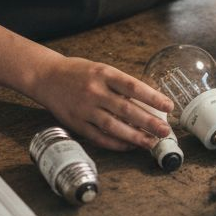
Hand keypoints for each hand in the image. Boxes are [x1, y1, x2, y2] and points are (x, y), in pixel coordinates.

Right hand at [33, 56, 173, 150]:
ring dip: (134, 137)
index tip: (168, 106)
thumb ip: (122, 84)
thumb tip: (150, 100)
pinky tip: (129, 146)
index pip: (133, 86)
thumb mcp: (102, 70)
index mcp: (104, 74)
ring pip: (113, 126)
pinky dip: (116, 143)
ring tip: (151, 142)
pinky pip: (99, 137)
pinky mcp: (76, 123)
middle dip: (148, 122)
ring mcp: (84, 109)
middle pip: (126, 109)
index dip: (152, 97)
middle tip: (165, 131)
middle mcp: (94, 91)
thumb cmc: (79, 72)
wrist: (46, 77)